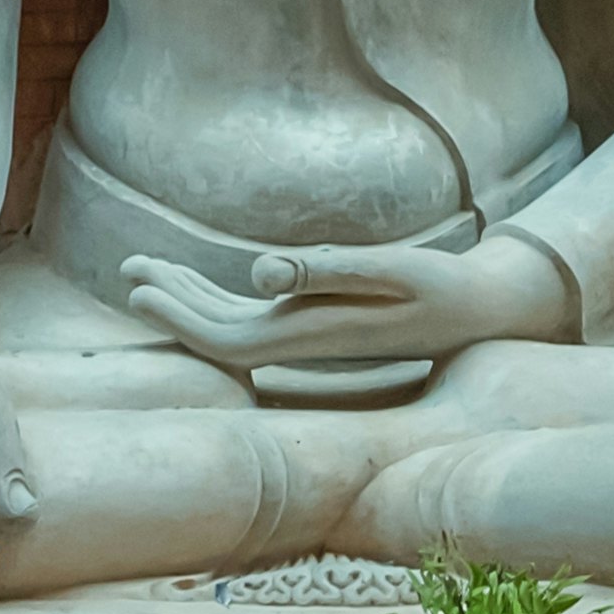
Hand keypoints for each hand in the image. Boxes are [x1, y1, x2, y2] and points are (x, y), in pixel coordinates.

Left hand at [106, 234, 564, 407]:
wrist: (483, 309)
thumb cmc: (440, 285)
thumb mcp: (390, 269)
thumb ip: (327, 271)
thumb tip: (259, 272)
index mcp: (309, 337)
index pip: (225, 337)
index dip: (178, 317)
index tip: (140, 285)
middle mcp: (301, 345)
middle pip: (217, 333)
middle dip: (171, 304)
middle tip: (129, 269)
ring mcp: (309, 337)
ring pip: (232, 325)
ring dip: (190, 299)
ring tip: (146, 270)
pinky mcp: (319, 324)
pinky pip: (256, 317)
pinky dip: (221, 298)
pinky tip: (204, 283)